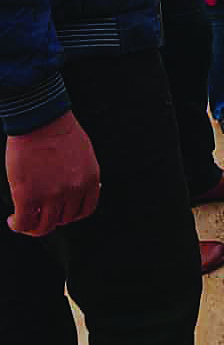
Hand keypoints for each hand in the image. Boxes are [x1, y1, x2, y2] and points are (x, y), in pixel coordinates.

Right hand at [6, 111, 100, 236]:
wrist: (40, 118)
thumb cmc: (59, 130)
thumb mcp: (84, 153)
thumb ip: (82, 174)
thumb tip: (80, 191)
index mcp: (89, 179)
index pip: (85, 210)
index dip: (71, 214)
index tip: (61, 212)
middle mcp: (73, 190)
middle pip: (63, 219)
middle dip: (52, 217)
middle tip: (40, 212)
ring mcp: (51, 194)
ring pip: (44, 226)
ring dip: (33, 226)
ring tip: (24, 219)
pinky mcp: (27, 195)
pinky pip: (23, 222)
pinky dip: (17, 225)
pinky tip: (12, 220)